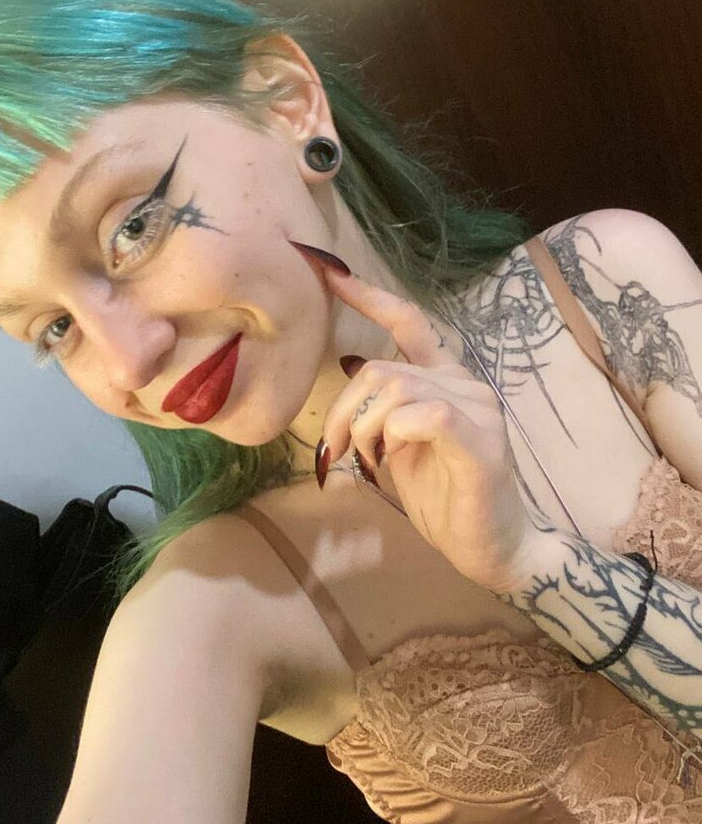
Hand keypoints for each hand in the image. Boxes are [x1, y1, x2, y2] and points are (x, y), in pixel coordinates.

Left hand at [292, 243, 535, 593]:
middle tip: (336, 451)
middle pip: (382, 368)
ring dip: (364, 428)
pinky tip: (392, 458)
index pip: (409, 322)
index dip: (370, 298)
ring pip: (397, 389)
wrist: (491, 547)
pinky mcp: (480, 441)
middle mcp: (465, 383)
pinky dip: (395, 435)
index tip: (333, 276)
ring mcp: (478, 409)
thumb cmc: (443, 497)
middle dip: (343, 410)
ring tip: (369, 462)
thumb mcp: (398, 446)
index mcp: (445, 380)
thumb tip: (348, 369)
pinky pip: (426, 415)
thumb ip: (382, 408)